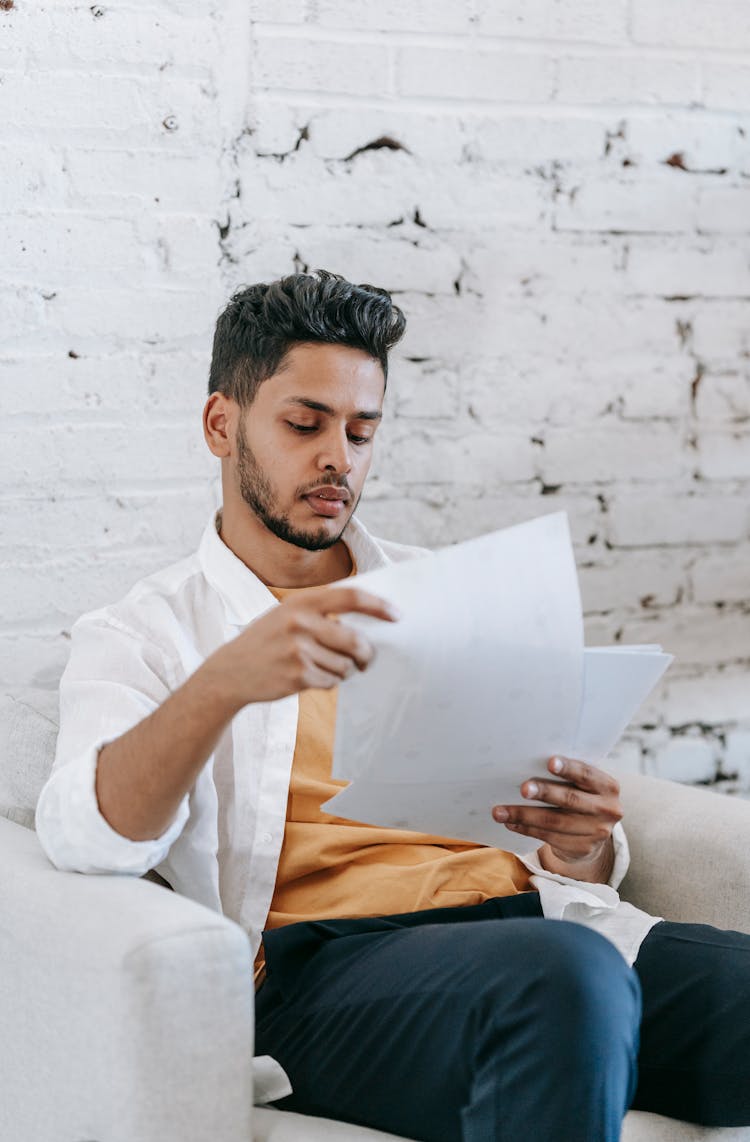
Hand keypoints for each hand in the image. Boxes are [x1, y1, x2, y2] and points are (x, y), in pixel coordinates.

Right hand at [205, 585, 398, 708]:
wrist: (231, 671)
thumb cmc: (269, 640)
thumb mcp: (288, 614)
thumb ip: (322, 612)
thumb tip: (370, 620)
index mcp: (302, 602)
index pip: (351, 597)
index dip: (379, 606)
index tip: (397, 615)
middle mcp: (300, 623)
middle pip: (356, 640)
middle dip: (367, 654)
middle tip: (367, 659)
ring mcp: (298, 650)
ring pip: (346, 665)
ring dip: (344, 670)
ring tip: (324, 666)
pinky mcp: (298, 676)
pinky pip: (332, 681)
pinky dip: (329, 681)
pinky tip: (310, 676)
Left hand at [491, 757, 622, 882]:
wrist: (593, 832)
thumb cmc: (580, 796)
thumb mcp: (582, 784)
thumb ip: (567, 775)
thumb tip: (527, 763)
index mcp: (608, 786)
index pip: (587, 774)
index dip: (569, 768)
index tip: (549, 762)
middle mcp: (608, 809)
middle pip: (571, 800)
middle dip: (545, 793)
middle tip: (523, 788)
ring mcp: (597, 832)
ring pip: (555, 822)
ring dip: (524, 815)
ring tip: (500, 811)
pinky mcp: (582, 848)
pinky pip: (549, 837)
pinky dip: (526, 829)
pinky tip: (511, 823)